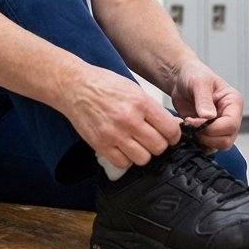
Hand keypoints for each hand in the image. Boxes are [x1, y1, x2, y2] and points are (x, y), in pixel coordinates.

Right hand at [61, 65, 180, 169]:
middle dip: (158, 145)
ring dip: (142, 153)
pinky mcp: (100, 144)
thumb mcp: (134, 89)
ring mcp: (114, 134)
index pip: (170, 130)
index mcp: (141, 103)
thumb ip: (153, 108)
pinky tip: (122, 148)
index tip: (170, 136)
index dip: (173, 136)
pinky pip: (123, 163)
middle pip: (159, 147)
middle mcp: (129, 119)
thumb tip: (172, 125)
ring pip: (143, 158)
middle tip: (152, 139)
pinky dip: (125, 159)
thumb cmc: (104, 85)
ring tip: (136, 144)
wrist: (75, 86)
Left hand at [168, 60, 243, 152]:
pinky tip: (186, 131)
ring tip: (187, 126)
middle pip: (226, 140)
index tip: (195, 121)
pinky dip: (196, 143)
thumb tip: (209, 117)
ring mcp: (219, 127)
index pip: (231, 124)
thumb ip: (204, 100)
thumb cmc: (193, 75)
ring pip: (218, 146)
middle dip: (207, 136)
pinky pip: (206, 147)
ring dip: (201, 141)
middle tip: (190, 124)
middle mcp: (229, 117)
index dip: (213, 128)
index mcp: (233, 103)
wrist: (180, 80)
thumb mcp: (199, 82)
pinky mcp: (207, 133)